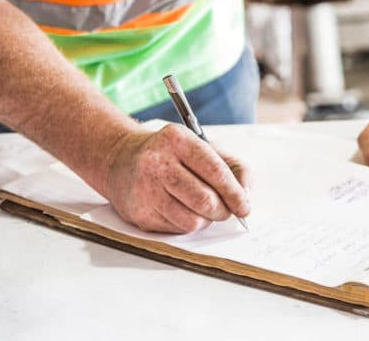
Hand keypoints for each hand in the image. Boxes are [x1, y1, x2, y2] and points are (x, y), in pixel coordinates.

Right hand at [101, 124, 250, 232]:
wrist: (121, 160)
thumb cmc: (170, 155)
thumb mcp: (202, 147)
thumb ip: (232, 166)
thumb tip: (246, 192)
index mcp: (177, 139)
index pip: (215, 171)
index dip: (235, 193)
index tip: (244, 206)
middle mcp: (157, 162)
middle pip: (205, 200)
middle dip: (222, 211)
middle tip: (225, 210)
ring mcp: (145, 189)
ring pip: (192, 221)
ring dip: (205, 220)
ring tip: (202, 208)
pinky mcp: (139, 212)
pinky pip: (176, 230)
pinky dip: (186, 224)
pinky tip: (180, 209)